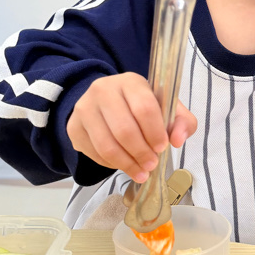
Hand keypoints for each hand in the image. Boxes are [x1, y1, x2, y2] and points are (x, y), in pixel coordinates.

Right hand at [66, 73, 196, 181]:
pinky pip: (94, 153)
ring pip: (106, 145)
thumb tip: (177, 140)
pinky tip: (123, 164)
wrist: (105, 102)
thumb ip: (181, 121)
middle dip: (141, 153)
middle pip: (124, 129)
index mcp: (130, 82)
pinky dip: (111, 165)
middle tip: (151, 165)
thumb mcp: (166, 107)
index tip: (162, 147)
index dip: (155, 132)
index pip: (144, 108)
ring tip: (141, 172)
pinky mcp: (73, 127)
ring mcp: (84, 108)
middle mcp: (103, 90)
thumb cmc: (140, 105)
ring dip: (127, 164)